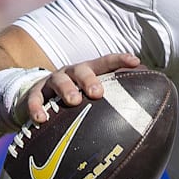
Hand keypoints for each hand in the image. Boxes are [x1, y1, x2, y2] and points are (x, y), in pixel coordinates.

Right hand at [23, 53, 140, 123]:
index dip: (120, 60)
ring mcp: (52, 81)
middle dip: (90, 80)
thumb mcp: (89, 95)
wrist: (35, 99)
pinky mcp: (34, 92)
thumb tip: (144, 110)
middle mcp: (71, 72)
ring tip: (74, 102)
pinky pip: (34, 98)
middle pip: (82, 70)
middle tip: (98, 93)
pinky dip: (37, 107)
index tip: (136, 62)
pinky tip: (41, 119)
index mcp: (89, 71)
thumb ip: (112, 100)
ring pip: (59, 80)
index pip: (106, 62)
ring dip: (67, 90)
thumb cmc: (73, 98)